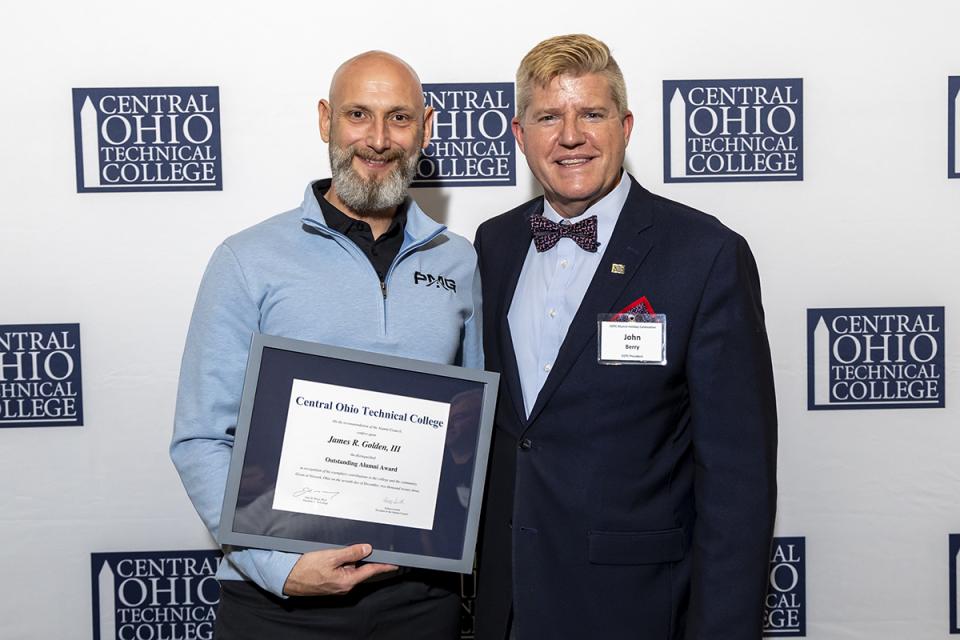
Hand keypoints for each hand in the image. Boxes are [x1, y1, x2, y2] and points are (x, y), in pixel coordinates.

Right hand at [282, 544, 397, 595]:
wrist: (287, 577)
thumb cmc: (306, 568)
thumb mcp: (331, 556)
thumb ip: (351, 552)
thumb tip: (367, 549)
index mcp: (347, 580)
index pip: (371, 571)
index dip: (384, 565)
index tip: (395, 563)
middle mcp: (344, 585)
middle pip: (360, 567)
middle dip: (361, 556)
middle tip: (360, 546)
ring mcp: (337, 585)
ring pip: (350, 568)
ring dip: (348, 558)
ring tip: (337, 551)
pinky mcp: (330, 582)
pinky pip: (341, 570)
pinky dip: (341, 561)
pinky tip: (332, 555)